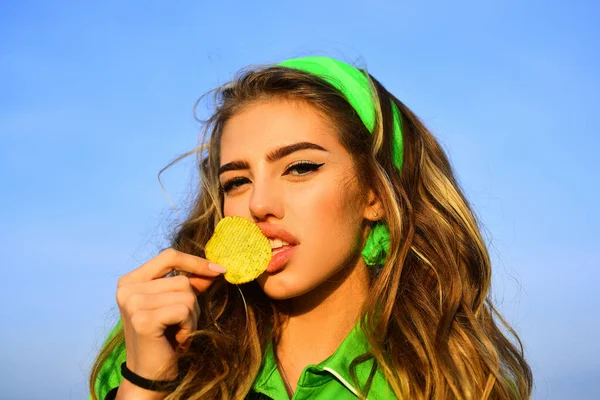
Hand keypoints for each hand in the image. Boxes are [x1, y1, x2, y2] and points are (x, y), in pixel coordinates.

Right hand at [116, 248, 224, 385]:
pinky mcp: (143, 319)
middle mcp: (127, 288)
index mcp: (130, 280)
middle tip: (180, 325)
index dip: (196, 262)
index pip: (169, 256)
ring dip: (191, 316)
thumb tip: (215, 268)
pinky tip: (177, 339)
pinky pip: (184, 310)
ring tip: (178, 332)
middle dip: (192, 303)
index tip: (219, 270)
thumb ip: (191, 283)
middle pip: (182, 280)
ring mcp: (133, 303)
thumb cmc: (165, 338)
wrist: (151, 375)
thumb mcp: (176, 304)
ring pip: (186, 294)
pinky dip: (188, 326)